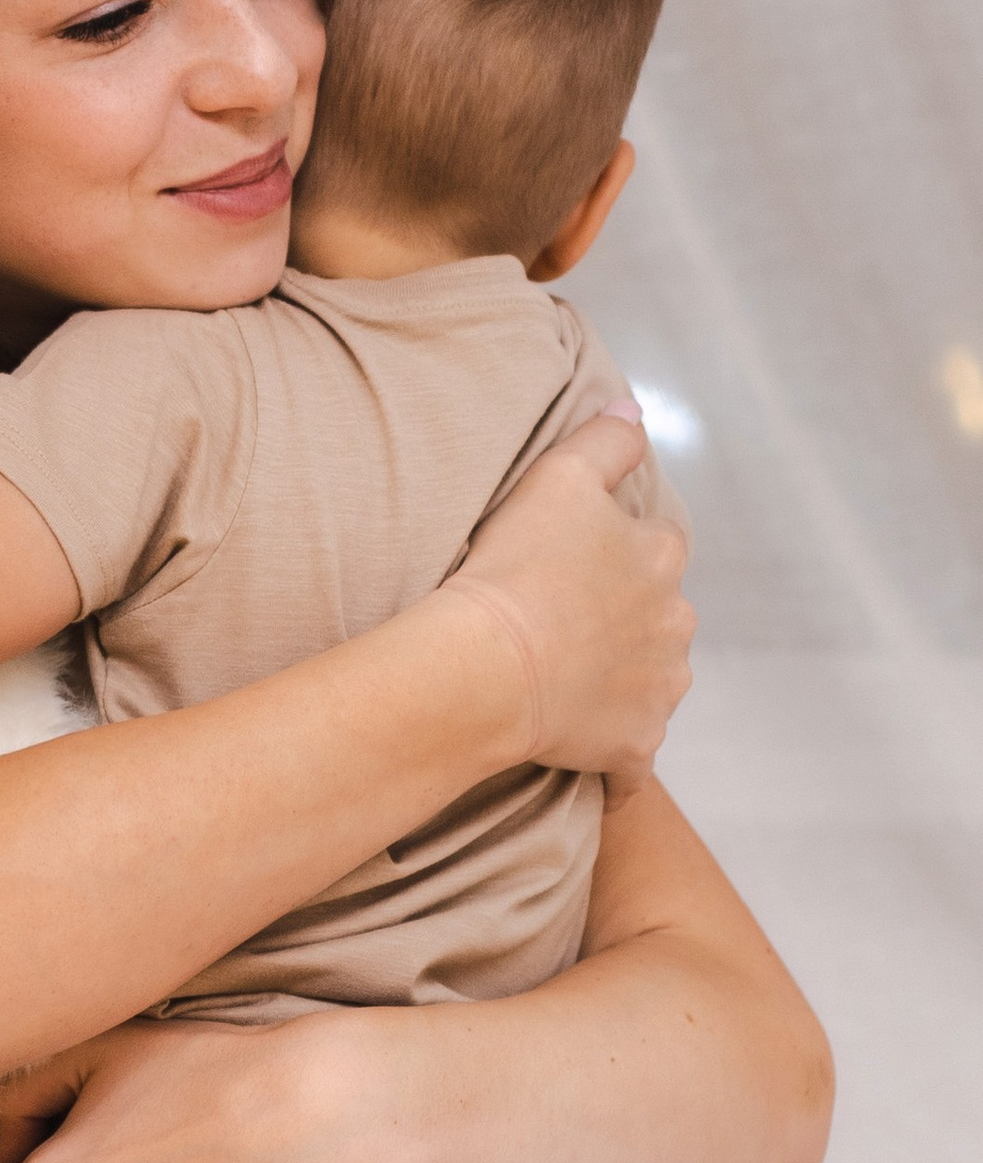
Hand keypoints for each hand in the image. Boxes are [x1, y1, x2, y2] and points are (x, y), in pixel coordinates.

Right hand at [447, 409, 691, 784]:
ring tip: (563, 679)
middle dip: (623, 620)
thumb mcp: (558, 477)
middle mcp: (676, 624)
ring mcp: (659, 690)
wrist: (486, 668)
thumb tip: (634, 412)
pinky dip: (612, 748)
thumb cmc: (516, 568)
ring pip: (651, 680)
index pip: (655, 548)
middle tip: (560, 623)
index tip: (571, 566)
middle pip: (657, 618)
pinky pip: (632, 750)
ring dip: (620, 679)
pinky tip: (578, 743)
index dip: (614, 555)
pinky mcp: (636, 746)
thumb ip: (606, 440)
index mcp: (662, 558)